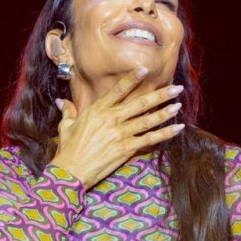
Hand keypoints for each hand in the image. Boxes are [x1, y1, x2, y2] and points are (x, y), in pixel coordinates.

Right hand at [52, 67, 183, 188]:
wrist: (70, 171)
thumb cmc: (67, 149)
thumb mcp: (66, 127)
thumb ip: (68, 112)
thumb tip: (62, 102)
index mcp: (97, 110)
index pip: (118, 91)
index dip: (132, 79)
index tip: (145, 69)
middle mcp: (111, 119)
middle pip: (140, 104)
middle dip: (160, 95)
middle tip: (177, 88)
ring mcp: (120, 134)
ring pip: (147, 121)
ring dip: (165, 113)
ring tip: (178, 106)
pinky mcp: (126, 149)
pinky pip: (149, 140)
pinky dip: (164, 134)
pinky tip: (177, 129)